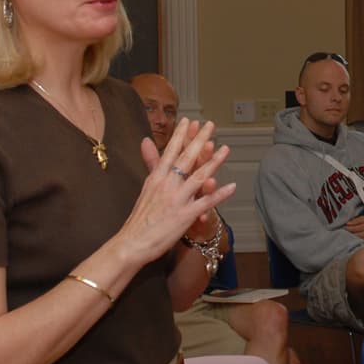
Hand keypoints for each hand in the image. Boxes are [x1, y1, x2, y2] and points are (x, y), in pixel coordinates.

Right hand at [115, 118, 234, 266]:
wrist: (132, 242)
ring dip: (214, 162)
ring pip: (199, 176)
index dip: (180, 135)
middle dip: (199, 140)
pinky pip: (205, 202)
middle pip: (186, 158)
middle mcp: (167, 185)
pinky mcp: (185, 215)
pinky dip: (219, 194)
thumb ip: (150, 164)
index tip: (189, 120)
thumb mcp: (144, 187)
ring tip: (225, 149)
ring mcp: (177, 199)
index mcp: (156, 177)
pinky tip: (232, 186)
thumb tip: (145, 141)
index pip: (170, 151)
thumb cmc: (139, 218)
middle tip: (210, 124)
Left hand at [344, 215, 363, 242]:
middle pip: (356, 235)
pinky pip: (360, 243)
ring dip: (351, 238)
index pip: (356, 228)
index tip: (343, 227)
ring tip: (346, 236)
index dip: (348, 228)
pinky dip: (355, 241)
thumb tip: (347, 224)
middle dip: (349, 234)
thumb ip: (356, 220)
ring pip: (358, 240)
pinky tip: (351, 240)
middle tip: (342, 232)